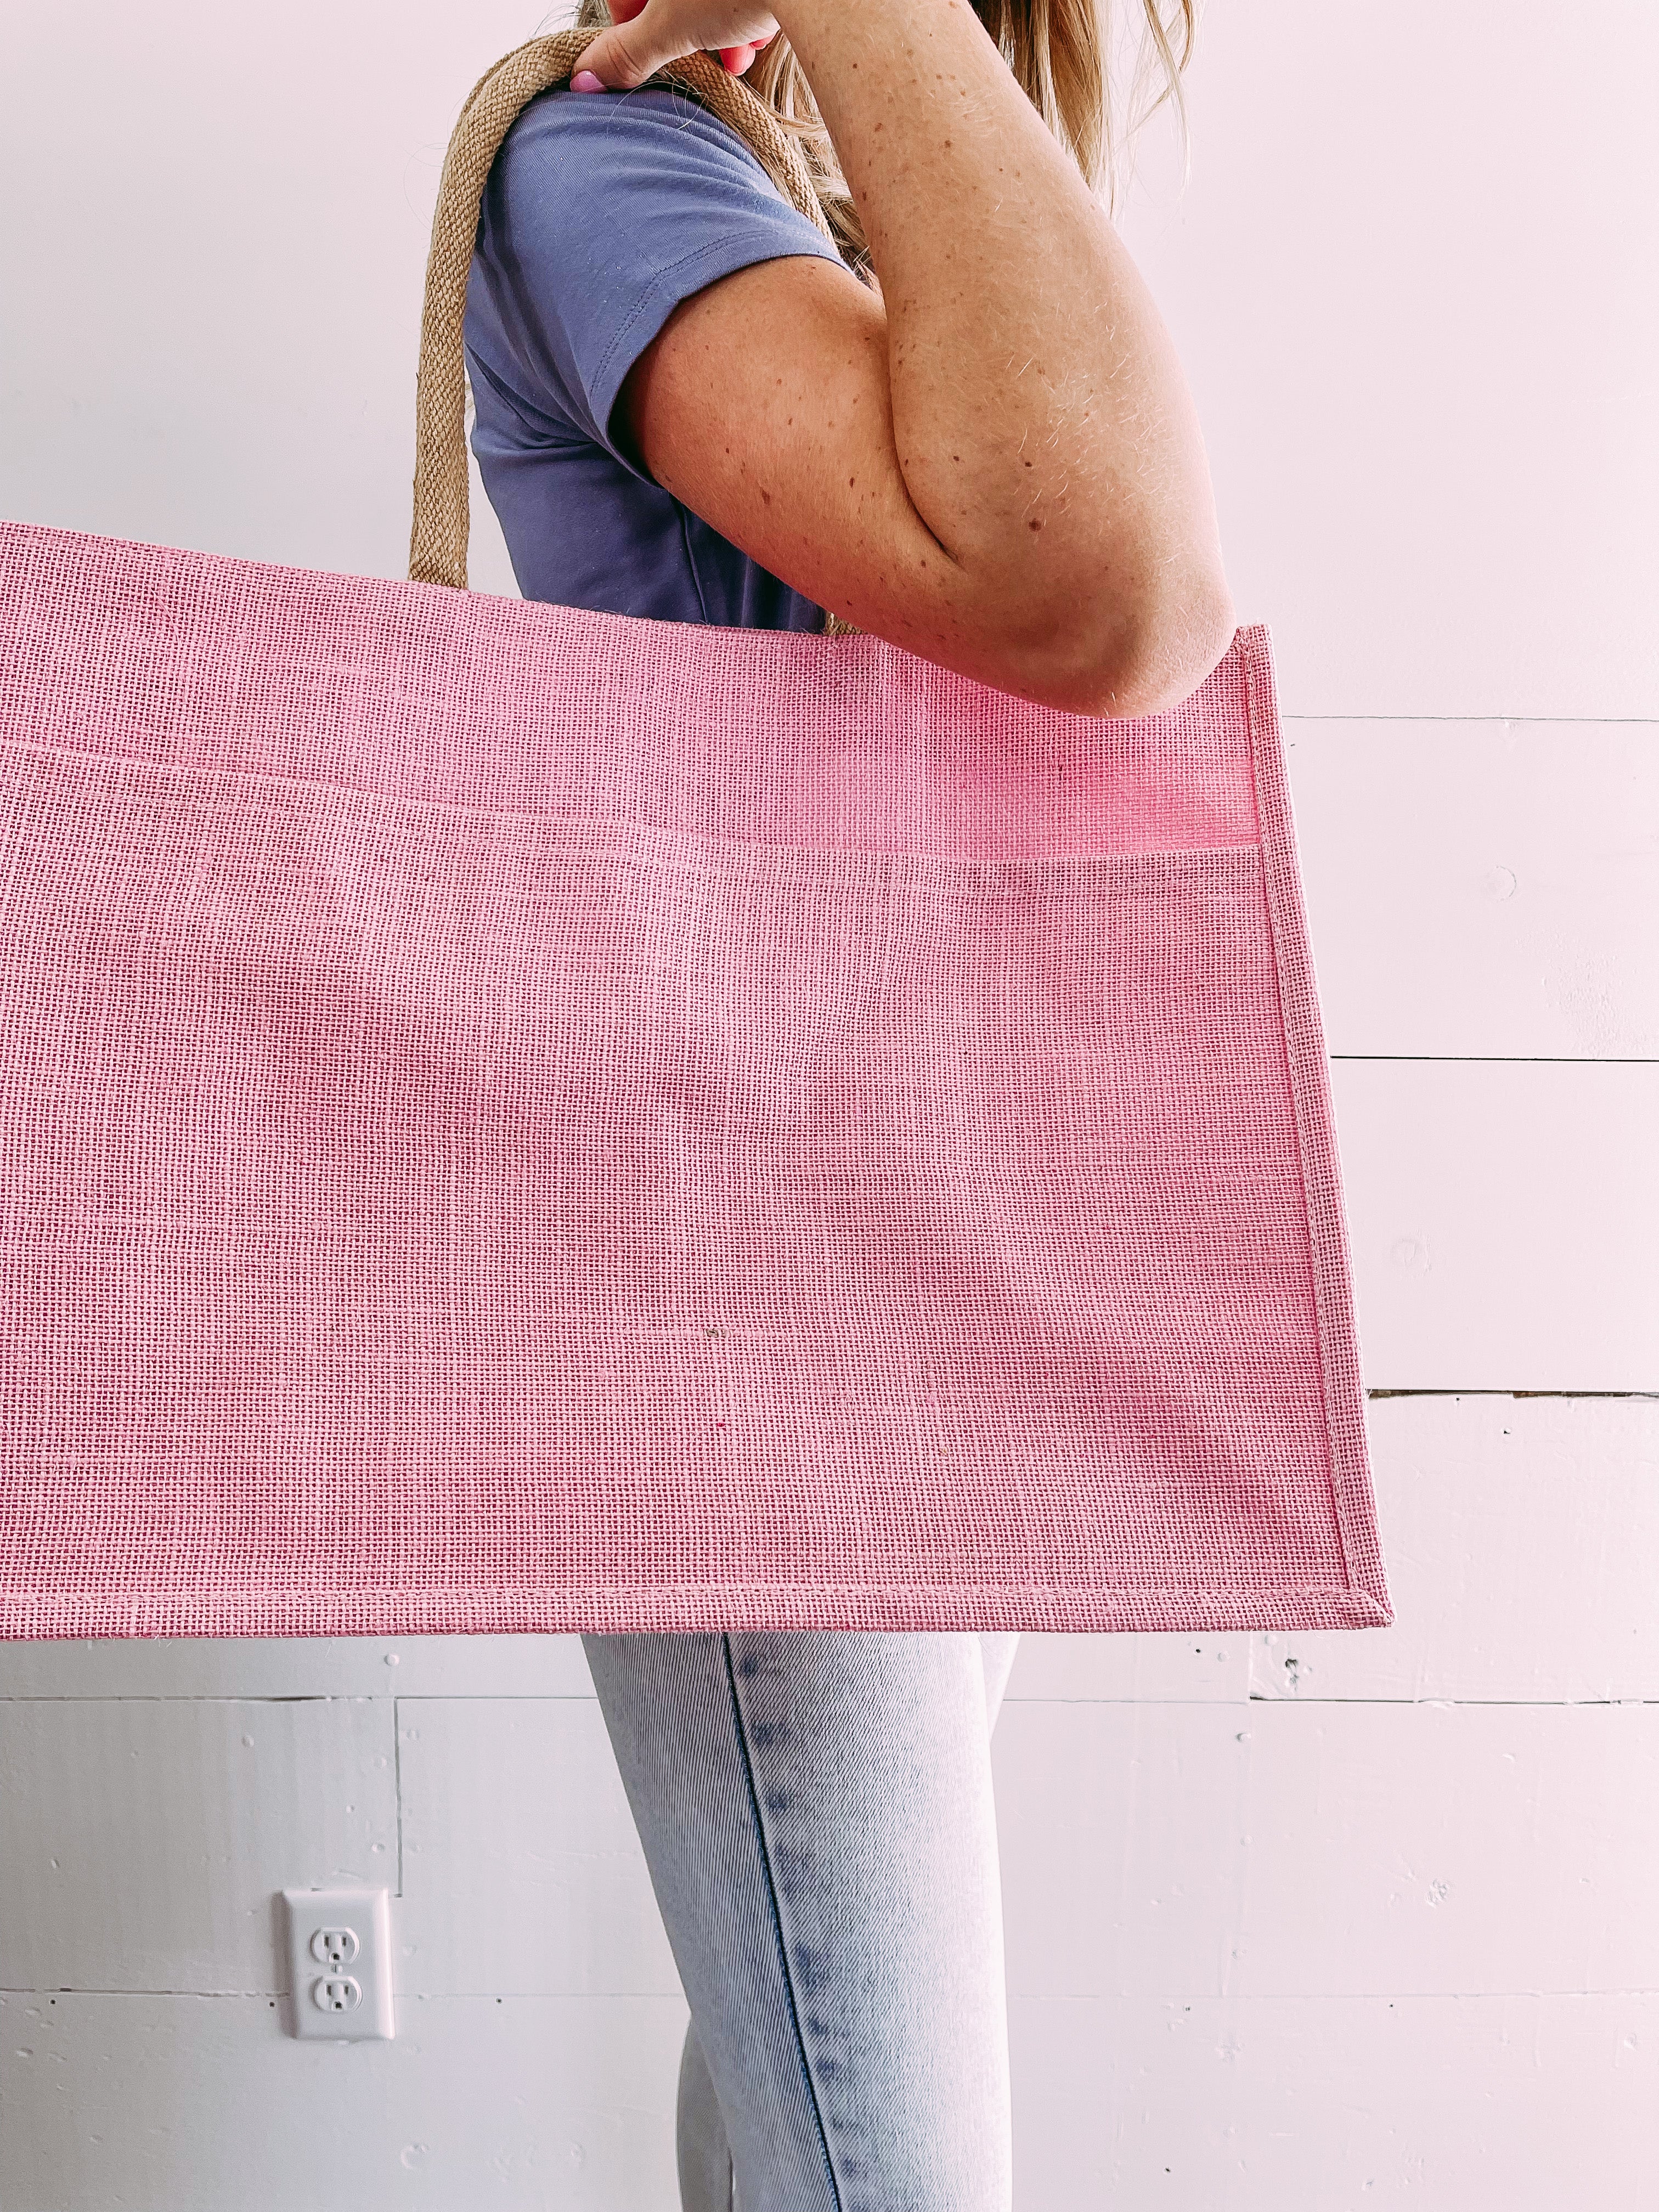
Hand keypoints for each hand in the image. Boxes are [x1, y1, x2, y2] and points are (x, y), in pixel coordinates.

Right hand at [570, 0, 780, 91]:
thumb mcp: (670, 28)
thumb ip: (628, 53)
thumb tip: (584, 79)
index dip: (634, 23)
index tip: (655, 52)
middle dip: (690, 29)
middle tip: (705, 58)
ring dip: (722, 26)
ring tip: (738, 55)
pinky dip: (750, 7)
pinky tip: (761, 34)